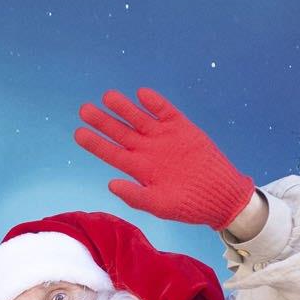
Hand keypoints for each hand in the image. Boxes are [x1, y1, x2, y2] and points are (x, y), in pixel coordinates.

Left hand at [74, 88, 257, 231]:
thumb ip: (135, 196)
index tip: (78, 133)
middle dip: (103, 121)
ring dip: (124, 107)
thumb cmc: (189, 205)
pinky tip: (142, 94)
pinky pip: (165, 111)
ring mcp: (163, 137)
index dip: (95, 143)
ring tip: (107, 96)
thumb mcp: (160, 206)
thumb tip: (111, 184)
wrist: (221, 196)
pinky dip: (155, 103)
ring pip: (139, 118)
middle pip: (120, 131)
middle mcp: (147, 149)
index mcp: (139, 168)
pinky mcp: (182, 127)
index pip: (111, 153)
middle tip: (84, 110)